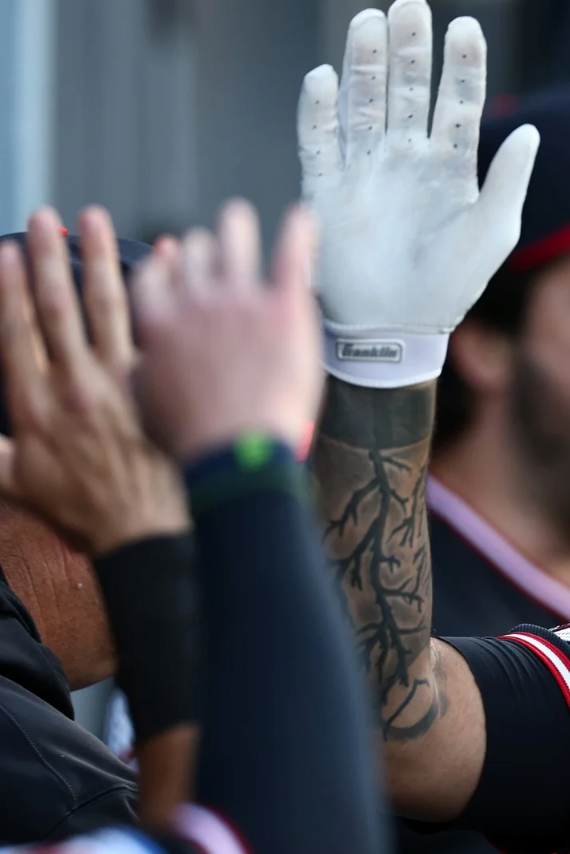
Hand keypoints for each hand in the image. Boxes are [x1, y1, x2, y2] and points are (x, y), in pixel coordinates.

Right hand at [0, 207, 187, 555]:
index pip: (15, 330)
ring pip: (109, 306)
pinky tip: (165, 257)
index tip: (6, 250)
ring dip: (99, 258)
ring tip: (92, 221)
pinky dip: (161, 288)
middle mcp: (75, 384)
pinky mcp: (161, 385)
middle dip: (47, 256)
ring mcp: (121, 382)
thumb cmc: (84, 510)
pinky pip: (159, 325)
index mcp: (34, 403)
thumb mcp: (15, 482)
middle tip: (46, 218)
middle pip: (57, 306)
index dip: (7, 288)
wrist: (146, 531)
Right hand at [130, 201, 323, 461]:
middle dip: (201, 250)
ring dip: (236, 227)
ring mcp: (241, 300)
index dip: (163, 265)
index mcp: (158, 324)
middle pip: (194, 255)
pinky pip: (291, 254)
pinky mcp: (285, 306)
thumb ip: (145, 370)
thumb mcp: (146, 404)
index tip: (168, 257)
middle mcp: (195, 302)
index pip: (154, 276)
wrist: (236, 452)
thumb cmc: (194, 440)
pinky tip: (302, 217)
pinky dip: (297, 231)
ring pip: (234, 242)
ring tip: (238, 218)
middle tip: (209, 247)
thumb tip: (144, 363)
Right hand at [298, 0, 537, 387]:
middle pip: (408, 89)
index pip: (459, 102)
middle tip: (409, 6)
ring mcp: (366, 167)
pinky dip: (320, 110)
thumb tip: (531, 131)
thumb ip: (508, 180)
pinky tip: (325, 78)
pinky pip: (319, 139)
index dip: (461, 65)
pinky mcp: (326, 186)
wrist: (396, 327)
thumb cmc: (450, 285)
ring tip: (370, 22)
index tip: (464, 26)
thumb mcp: (492, 233)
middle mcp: (407, 157)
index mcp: (451, 164)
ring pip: (364, 101)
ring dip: (366, 64)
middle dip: (409, 49)